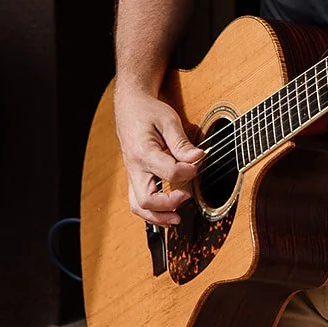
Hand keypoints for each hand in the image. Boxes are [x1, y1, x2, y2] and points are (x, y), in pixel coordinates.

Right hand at [113, 87, 202, 225]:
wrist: (129, 107)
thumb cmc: (148, 112)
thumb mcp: (169, 120)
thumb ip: (182, 142)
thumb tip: (197, 158)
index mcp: (143, 152)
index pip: (169, 172)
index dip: (188, 171)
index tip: (198, 164)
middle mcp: (134, 167)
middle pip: (146, 199)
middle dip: (168, 205)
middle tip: (187, 197)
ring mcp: (132, 174)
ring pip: (138, 206)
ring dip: (157, 217)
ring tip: (177, 220)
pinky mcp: (134, 177)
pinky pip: (137, 201)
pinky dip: (151, 212)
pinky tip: (167, 215)